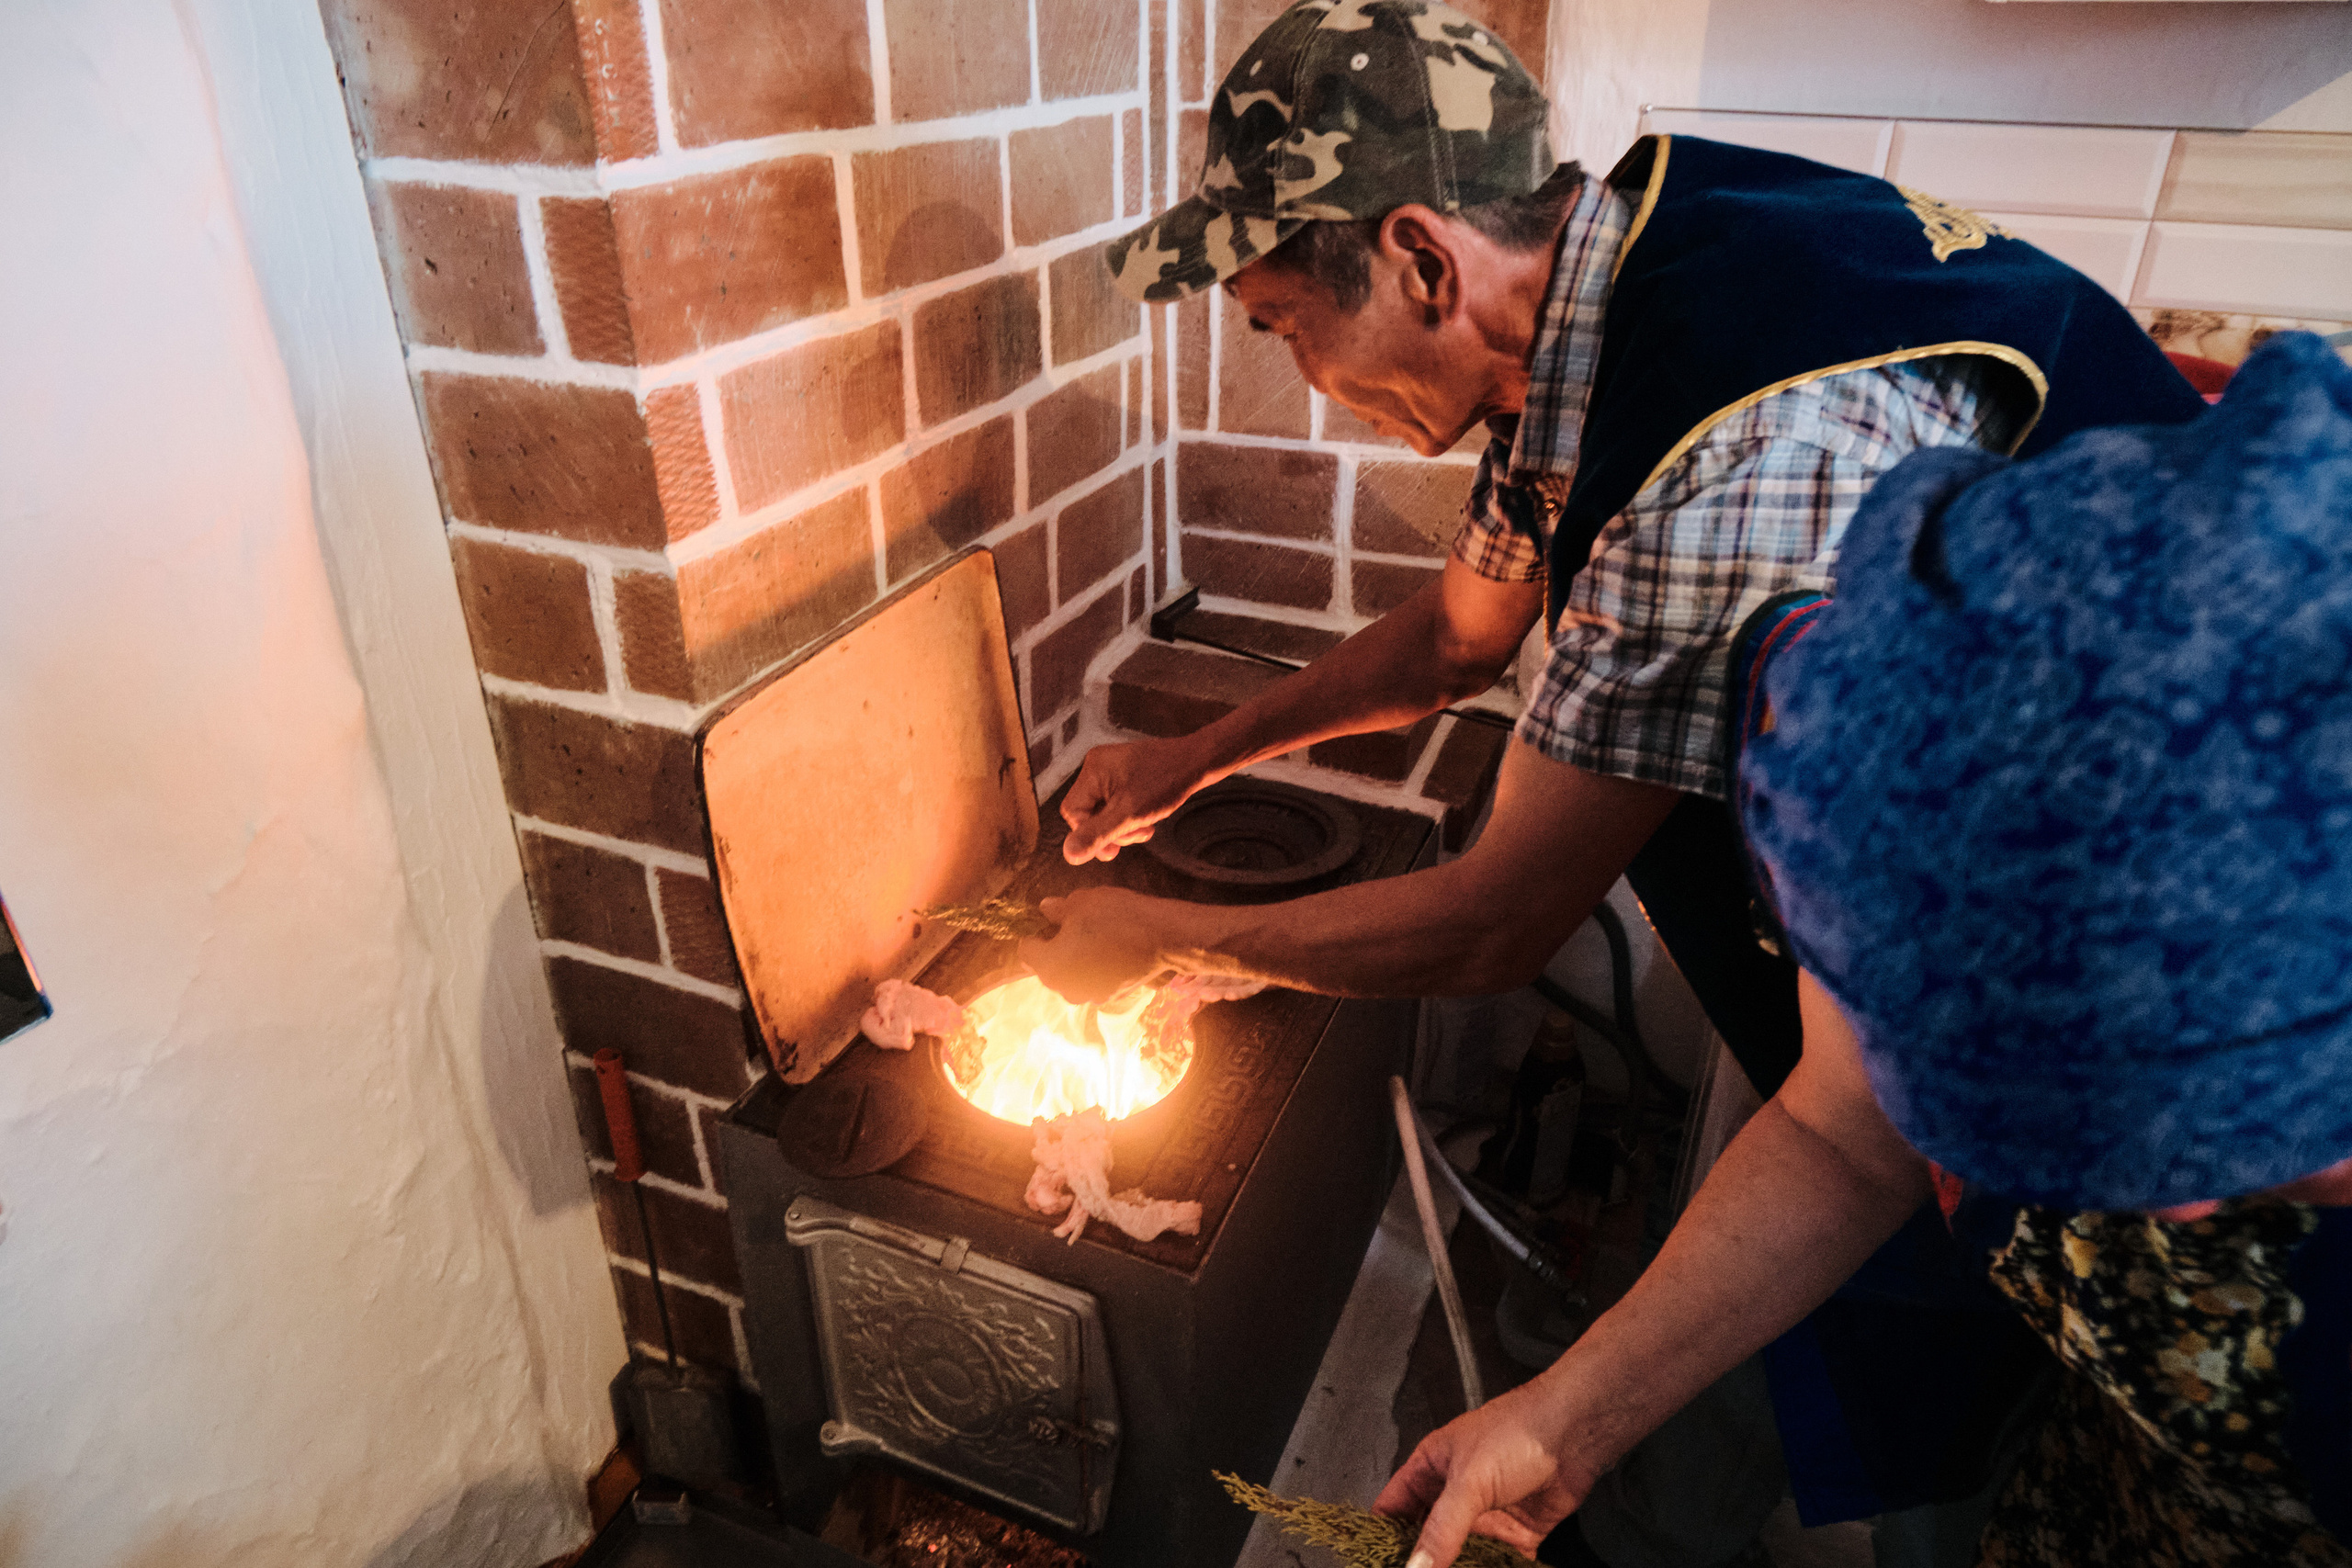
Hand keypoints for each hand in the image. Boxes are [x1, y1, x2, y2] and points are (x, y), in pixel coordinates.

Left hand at [1019, 890, 1170, 1002]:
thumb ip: (1056, 909)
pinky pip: (1092, 981)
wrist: (1161, 938)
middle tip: (1072, 927)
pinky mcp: (1110, 997)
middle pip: (1046, 967)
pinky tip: (1109, 951)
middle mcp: (1064, 988)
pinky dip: (1094, 969)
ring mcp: (1089, 995)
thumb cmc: (1115, 916)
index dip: (1035, 933)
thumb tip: (1045, 909)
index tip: (1050, 920)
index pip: (1026, 951)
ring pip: (1070, 976)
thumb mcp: (1079, 902)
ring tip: (1092, 939)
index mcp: (1049, 966)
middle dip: (1053, 949)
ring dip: (1073, 961)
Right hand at [1060, 736, 1213, 864]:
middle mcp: (1096, 766)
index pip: (1072, 812)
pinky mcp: (1123, 775)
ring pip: (1103, 811)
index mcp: (1092, 770)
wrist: (1197, 762)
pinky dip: (1128, 816)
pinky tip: (1146, 818)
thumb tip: (1068, 855)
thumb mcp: (1130, 815)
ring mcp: (1109, 769)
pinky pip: (1114, 803)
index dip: (1090, 833)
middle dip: (1110, 830)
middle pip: (1087, 812)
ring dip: (1122, 826)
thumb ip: (1097, 834)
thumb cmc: (1166, 783)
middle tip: (1136, 834)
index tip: (1113, 847)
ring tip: (1145, 826)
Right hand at [1374, 1378, 1591, 1567]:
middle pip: (1428, 1537)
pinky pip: (1499, 1562)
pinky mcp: (1517, 1531)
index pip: (1394, 1508)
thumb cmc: (1518, 1430)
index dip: (1383, 1535)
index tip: (1380, 1561)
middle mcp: (1456, 1493)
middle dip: (1423, 1560)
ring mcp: (1486, 1513)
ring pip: (1463, 1554)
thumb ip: (1441, 1530)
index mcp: (1432, 1468)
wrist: (1574, 1432)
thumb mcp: (1469, 1481)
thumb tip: (1416, 1567)